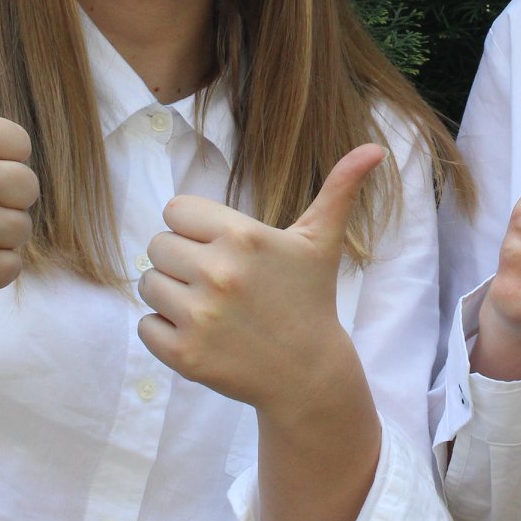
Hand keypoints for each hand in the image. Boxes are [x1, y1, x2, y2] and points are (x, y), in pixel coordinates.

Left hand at [137, 144, 384, 414]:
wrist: (308, 373)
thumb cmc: (309, 298)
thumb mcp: (321, 242)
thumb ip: (339, 189)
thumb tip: (375, 148)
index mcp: (242, 236)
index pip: (175, 211)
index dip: (194, 228)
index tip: (220, 248)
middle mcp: (217, 272)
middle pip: (158, 246)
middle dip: (181, 261)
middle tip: (216, 281)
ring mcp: (199, 316)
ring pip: (148, 284)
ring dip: (170, 295)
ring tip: (208, 307)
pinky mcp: (184, 354)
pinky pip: (145, 326)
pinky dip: (164, 331)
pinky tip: (200, 333)